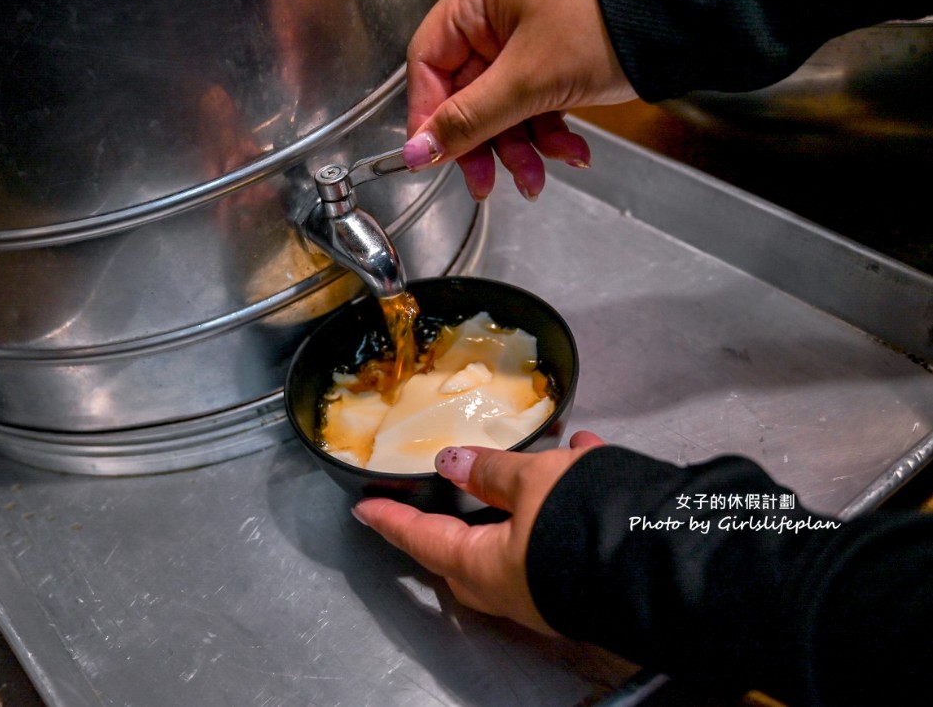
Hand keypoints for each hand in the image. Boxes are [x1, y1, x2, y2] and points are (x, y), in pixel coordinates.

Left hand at [352, 431, 605, 633]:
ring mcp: (554, 586)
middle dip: (452, 518)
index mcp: (485, 568)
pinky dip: (566, 491)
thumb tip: (452, 463)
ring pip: (523, 532)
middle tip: (436, 491)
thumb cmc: (585, 523)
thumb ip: (491, 471)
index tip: (364, 510)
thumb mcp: (533, 481)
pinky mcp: (590, 572)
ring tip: (539, 449)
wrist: (675, 564)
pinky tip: (586, 452)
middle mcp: (515, 589)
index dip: (390, 520)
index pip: (420, 540)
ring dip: (524, 490)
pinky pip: (564, 527)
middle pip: (467, 550)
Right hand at [401, 0, 636, 200]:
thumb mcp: (529, 81)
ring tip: (539, 178)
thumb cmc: (610, 24)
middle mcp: (496, 5)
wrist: (686, 19)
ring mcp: (527, 28)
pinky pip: (533, 98)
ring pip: (502, 101)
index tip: (432, 158)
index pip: (429, 63)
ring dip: (520, 145)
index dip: (429, 117)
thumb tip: (417, 152)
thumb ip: (468, 121)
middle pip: (466, 91)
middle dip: (485, 142)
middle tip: (487, 183)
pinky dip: (547, 130)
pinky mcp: (554, 49)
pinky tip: (570, 153)